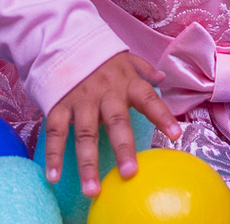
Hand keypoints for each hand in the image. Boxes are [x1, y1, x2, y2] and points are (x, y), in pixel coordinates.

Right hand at [43, 51, 181, 196]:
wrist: (62, 40)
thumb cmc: (99, 57)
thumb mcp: (125, 58)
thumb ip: (143, 70)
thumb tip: (162, 78)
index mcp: (126, 82)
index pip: (148, 98)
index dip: (162, 116)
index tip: (176, 134)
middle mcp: (105, 93)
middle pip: (116, 122)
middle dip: (123, 148)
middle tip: (129, 173)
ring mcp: (80, 100)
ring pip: (84, 134)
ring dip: (87, 163)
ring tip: (92, 189)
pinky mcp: (58, 106)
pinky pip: (55, 132)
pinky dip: (53, 154)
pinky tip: (53, 176)